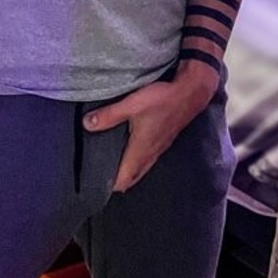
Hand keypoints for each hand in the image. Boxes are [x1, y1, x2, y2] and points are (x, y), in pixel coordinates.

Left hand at [83, 67, 217, 192]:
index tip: (93, 181)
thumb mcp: (132, 105)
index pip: (123, 181)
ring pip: (141, 168)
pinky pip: (148, 157)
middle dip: (117, 179)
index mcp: (141, 151)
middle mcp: (150, 154)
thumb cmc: (162, 100)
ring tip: (112, 161)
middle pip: (132, 177)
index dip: (108, 185)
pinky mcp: (164, 139)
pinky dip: (137, 159)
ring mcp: (159, 148)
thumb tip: (86, 124)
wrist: (191, 92)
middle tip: (100, 172)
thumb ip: (109, 115)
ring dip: (128, 169)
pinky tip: (131, 146)